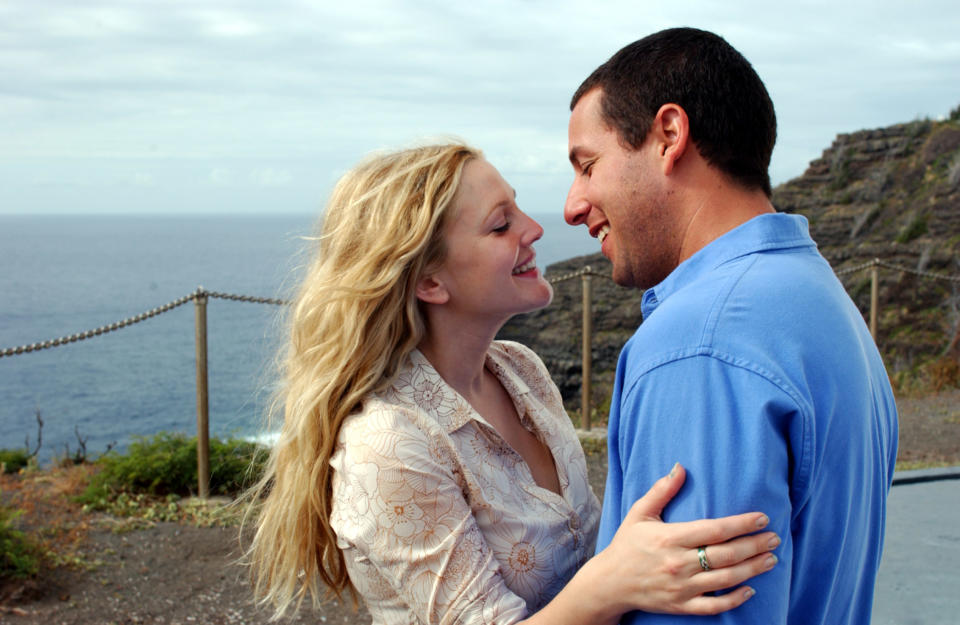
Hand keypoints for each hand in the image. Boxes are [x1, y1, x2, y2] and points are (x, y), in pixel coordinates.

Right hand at [586, 464, 777, 617]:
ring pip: (726, 579)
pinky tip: (751, 589)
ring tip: (771, 559)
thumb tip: (680, 467)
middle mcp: (678, 563)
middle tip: (775, 538)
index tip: (762, 518)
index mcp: (670, 538)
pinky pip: (714, 606)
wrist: (609, 583)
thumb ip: (661, 490)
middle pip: (726, 555)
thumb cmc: (627, 544)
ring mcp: (681, 587)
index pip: (714, 530)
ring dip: (753, 569)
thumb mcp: (639, 513)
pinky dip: (735, 599)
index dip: (742, 524)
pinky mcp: (680, 605)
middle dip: (755, 545)